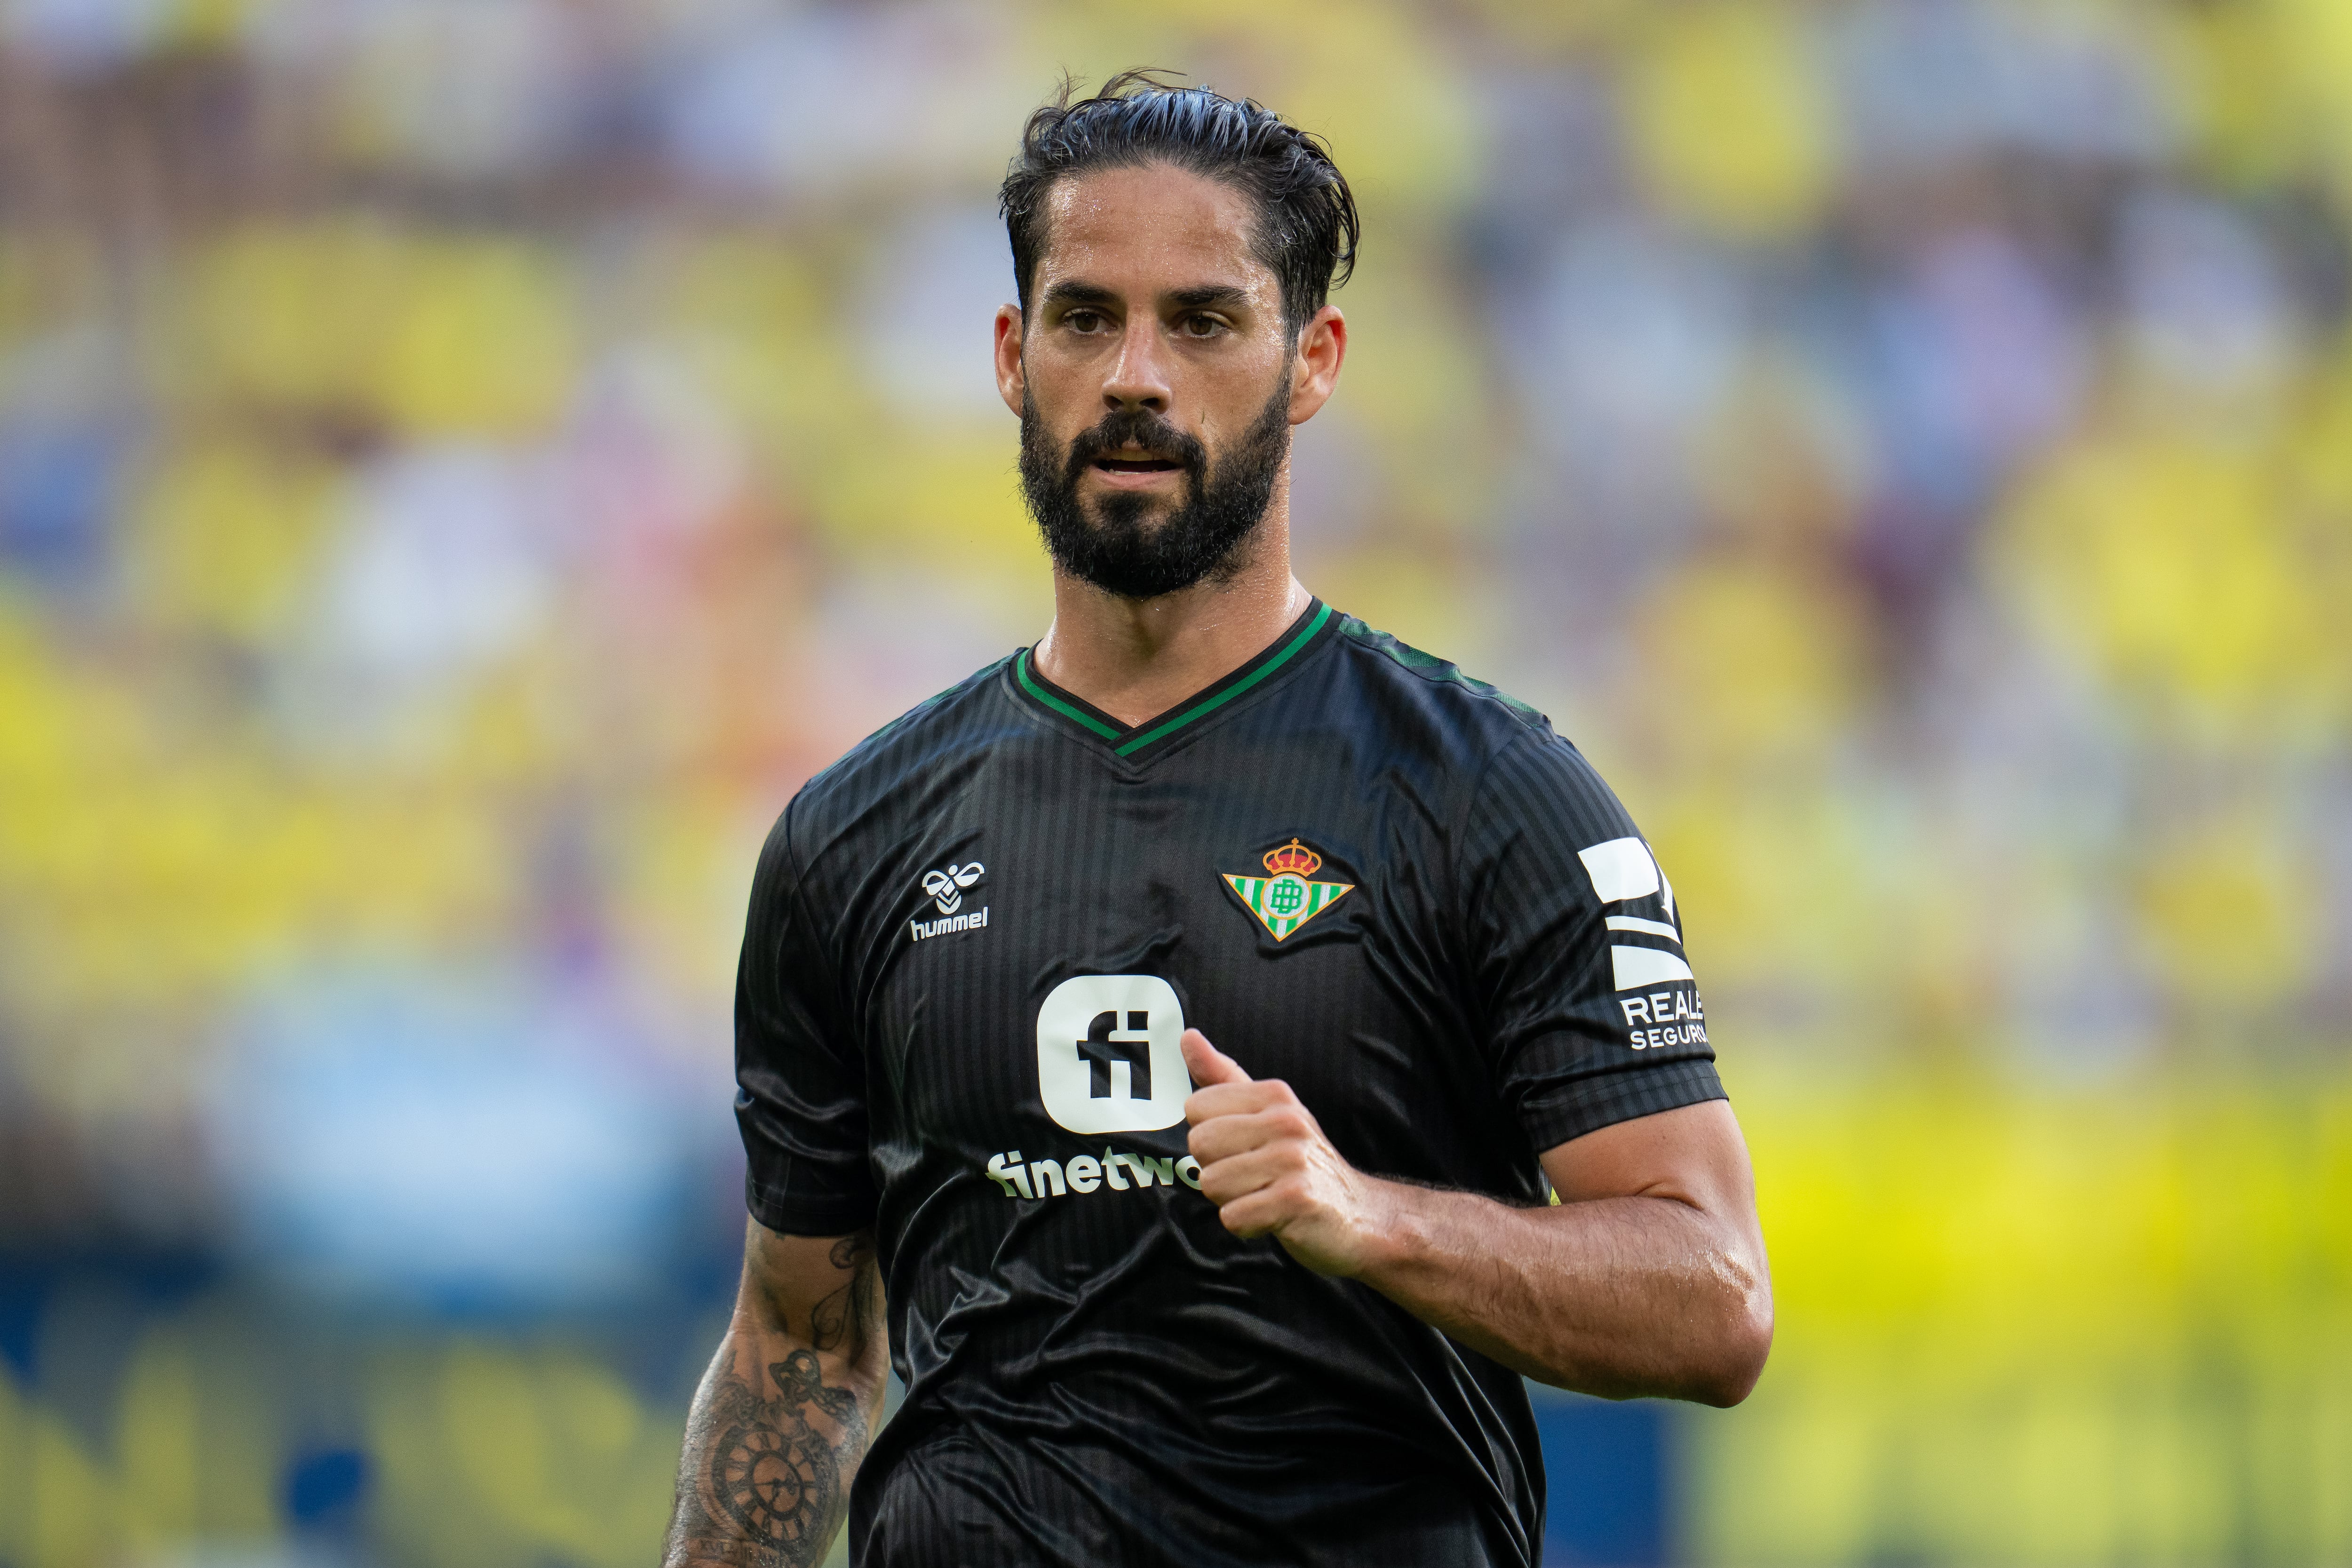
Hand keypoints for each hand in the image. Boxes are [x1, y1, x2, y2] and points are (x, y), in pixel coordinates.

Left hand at [1181, 1029, 1390, 1277]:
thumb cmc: (1300, 1163)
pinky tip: (1271, 1217)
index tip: (1243, 1147)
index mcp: (1274, 1094)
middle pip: (1200, 1143)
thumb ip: (1223, 1077)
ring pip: (1211, 1183)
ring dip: (1231, 1199)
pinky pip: (1232, 1217)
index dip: (1210, 1135)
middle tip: (1252, 1176)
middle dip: (1216, 1168)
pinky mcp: (1296, 1200)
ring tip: (1263, 1195)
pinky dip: (1246, 1225)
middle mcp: (1286, 1120)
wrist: (1357, 1215)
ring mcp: (1292, 1160)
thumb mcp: (1267, 1112)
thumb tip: (1187, 1037)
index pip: (1196, 1107)